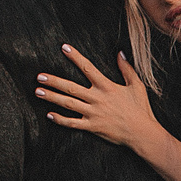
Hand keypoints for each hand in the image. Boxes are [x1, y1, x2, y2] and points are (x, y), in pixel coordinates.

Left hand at [39, 45, 161, 150]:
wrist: (142, 133)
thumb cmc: (140, 109)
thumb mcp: (137, 85)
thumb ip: (127, 69)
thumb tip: (120, 53)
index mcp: (106, 86)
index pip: (87, 67)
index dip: (75, 57)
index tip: (63, 48)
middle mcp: (97, 99)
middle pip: (70, 87)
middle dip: (53, 81)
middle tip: (39, 76)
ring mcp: (93, 113)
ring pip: (68, 103)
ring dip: (52, 97)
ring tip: (38, 92)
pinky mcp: (92, 127)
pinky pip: (73, 123)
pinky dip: (60, 119)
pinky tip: (49, 115)